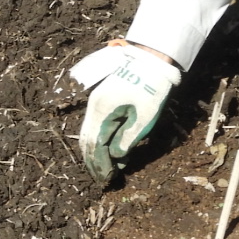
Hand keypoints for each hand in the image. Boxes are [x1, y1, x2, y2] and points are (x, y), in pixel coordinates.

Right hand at [70, 43, 178, 182]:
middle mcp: (94, 108)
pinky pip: (95, 126)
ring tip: (106, 168)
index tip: (108, 178)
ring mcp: (96, 104)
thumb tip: (116, 156)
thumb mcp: (145, 115)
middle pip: (87, 141)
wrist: (151, 59)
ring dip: (95, 153)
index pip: (95, 145)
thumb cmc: (151, 86)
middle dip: (93, 162)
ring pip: (89, 134)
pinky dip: (99, 141)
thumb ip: (129, 138)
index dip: (100, 164)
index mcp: (102, 111)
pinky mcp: (102, 101)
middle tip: (103, 179)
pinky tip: (109, 150)